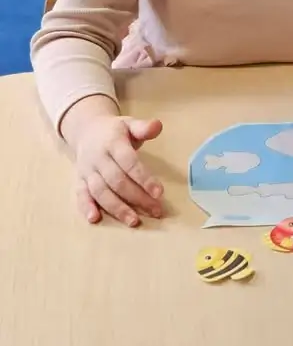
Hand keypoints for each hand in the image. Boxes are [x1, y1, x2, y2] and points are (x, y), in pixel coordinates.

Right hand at [62, 97, 164, 226]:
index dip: (144, 178)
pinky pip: (81, 195)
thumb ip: (144, 127)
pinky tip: (95, 219)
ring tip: (134, 221)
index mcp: (113, 143)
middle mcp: (98, 158)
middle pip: (117, 181)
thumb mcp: (129, 123)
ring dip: (117, 208)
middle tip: (155, 210)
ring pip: (101, 192)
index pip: (129, 162)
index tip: (159, 192)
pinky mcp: (79, 181)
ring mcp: (87, 171)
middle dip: (137, 197)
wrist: (86, 130)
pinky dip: (86, 207)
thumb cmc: (115, 131)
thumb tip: (157, 126)